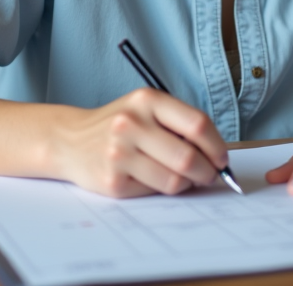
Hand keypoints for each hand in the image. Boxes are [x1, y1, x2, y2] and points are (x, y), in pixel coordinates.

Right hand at [51, 88, 228, 198]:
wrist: (70, 140)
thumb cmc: (119, 125)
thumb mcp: (145, 108)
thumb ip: (178, 124)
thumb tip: (215, 155)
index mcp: (147, 100)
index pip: (197, 124)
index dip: (216, 146)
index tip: (222, 158)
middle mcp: (131, 124)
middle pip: (188, 157)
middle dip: (207, 172)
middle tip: (209, 175)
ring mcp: (120, 153)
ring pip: (174, 181)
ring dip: (187, 184)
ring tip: (183, 178)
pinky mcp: (113, 181)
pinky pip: (154, 192)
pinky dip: (163, 189)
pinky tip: (154, 179)